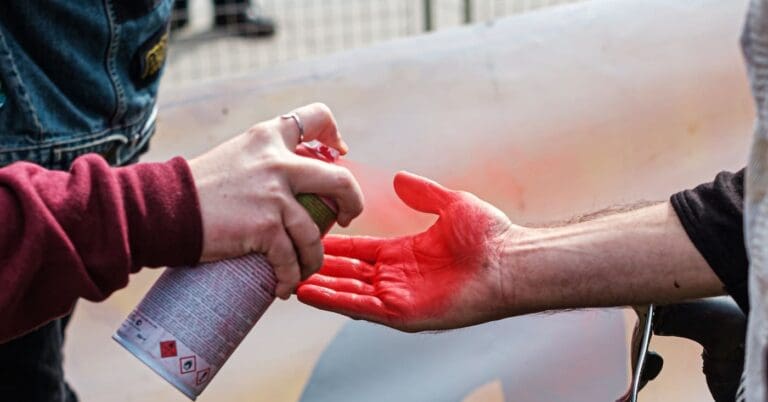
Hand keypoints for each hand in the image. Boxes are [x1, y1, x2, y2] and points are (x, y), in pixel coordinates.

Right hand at [188, 103, 363, 298]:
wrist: (162, 209)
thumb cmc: (195, 190)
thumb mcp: (234, 158)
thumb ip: (264, 164)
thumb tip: (290, 186)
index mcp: (268, 138)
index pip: (315, 117)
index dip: (334, 134)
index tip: (338, 153)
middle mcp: (277, 161)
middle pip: (340, 180)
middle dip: (352, 203)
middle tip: (345, 218)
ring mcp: (274, 195)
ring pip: (315, 233)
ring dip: (313, 258)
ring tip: (301, 269)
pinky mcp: (265, 227)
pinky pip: (291, 259)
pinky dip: (290, 277)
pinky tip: (282, 285)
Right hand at [297, 171, 514, 330]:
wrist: (510, 260)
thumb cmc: (489, 236)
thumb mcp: (450, 204)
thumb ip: (423, 193)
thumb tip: (399, 179)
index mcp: (404, 254)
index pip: (360, 250)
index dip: (335, 245)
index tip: (310, 236)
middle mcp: (397, 277)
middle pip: (348, 272)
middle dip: (319, 267)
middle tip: (288, 258)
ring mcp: (398, 296)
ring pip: (347, 291)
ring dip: (319, 285)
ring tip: (287, 277)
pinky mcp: (402, 313)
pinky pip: (361, 306)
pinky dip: (333, 300)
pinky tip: (309, 292)